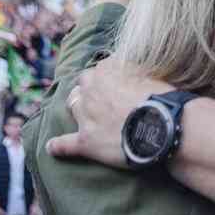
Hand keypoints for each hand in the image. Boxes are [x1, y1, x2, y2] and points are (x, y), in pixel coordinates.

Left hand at [46, 56, 173, 168]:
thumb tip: (127, 66)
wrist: (162, 127)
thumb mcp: (150, 72)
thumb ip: (133, 68)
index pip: (99, 69)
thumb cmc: (162, 98)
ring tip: (84, 115)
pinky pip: (64, 144)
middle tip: (100, 98)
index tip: (114, 82)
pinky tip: (51, 148)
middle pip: (82, 85)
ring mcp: (86, 117)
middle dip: (87, 89)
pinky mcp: (85, 142)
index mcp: (106, 72)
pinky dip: (57, 146)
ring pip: (72, 107)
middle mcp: (91, 91)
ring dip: (77, 109)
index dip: (107, 77)